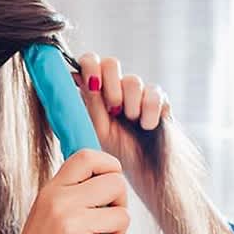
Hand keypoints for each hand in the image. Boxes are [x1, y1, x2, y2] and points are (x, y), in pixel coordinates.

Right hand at [0, 149, 129, 233]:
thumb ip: (68, 198)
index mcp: (49, 192)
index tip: (112, 182)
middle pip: (116, 182)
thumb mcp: (44, 219)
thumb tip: (109, 180)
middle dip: (121, 204)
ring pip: (123, 215)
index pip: (86, 156)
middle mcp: (59, 203)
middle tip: (109, 225)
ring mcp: (72, 226)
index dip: (109, 165)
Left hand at [72, 52, 170, 175]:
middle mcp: (115, 88)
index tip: (93, 84)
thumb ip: (88, 102)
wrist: (143, 172)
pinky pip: (154, 92)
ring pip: (132, 80)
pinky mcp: (158, 100)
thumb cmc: (114, 152)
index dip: (90, 65)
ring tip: (131, 121)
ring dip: (130, 103)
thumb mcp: (96, 128)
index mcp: (95, 92)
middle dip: (110, 85)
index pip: (89, 61)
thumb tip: (74, 75)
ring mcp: (137, 93)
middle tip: (113, 109)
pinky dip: (150, 110)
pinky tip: (147, 125)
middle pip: (111, 63)